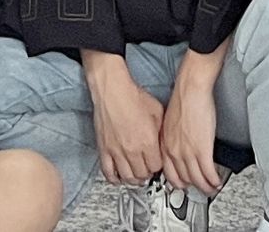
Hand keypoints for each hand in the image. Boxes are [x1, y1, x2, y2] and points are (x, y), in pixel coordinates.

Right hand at [83, 54, 163, 186]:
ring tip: (136, 174)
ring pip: (127, 177)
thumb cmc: (133, 96)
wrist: (113, 89)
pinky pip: (108, 172)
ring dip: (133, 178)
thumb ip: (161, 131)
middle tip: (147, 168)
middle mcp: (132, 149)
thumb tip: (163, 143)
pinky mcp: (104, 149)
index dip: (158, 165)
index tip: (156, 162)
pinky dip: (114, 178)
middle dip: (147, 173)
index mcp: (148, 142)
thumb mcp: (157, 112)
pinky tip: (119, 176)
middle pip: (142, 175)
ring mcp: (117, 151)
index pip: (157, 167)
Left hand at [158, 68, 220, 197]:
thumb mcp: (169, 121)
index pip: (168, 172)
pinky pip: (208, 172)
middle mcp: (174, 150)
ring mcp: (187, 151)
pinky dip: (214, 180)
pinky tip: (217, 181)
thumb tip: (178, 143)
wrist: (191, 88)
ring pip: (196, 178)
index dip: (178, 181)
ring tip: (212, 187)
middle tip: (200, 187)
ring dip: (206, 186)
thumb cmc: (183, 98)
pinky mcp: (202, 149)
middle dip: (193, 186)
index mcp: (164, 143)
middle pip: (183, 178)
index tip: (184, 183)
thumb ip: (171, 136)